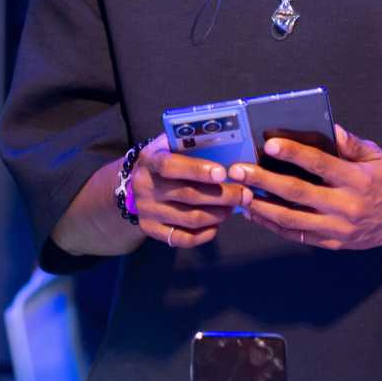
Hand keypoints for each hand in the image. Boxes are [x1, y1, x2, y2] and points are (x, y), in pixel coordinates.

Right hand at [129, 135, 248, 248]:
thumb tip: (227, 141)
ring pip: (191, 218)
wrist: (137, 184)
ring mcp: (147, 211)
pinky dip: (206, 233)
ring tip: (232, 207)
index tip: (223, 173)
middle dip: (223, 196)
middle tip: (245, 194)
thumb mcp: (170, 145)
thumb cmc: (165, 159)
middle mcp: (145, 187)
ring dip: (218, 214)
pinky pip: (184, 238)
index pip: (171, 166)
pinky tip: (216, 223)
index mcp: (150, 160)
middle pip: (188, 195)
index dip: (198, 170)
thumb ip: (191, 143)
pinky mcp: (151, 230)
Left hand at [227, 126, 381, 250]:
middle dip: (264, 180)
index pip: (320, 164)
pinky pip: (296, 235)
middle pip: (298, 192)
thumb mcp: (377, 157)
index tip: (269, 144)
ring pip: (292, 218)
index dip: (293, 153)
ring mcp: (337, 227)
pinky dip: (273, 224)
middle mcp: (345, 205)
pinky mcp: (331, 242)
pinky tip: (255, 214)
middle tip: (239, 170)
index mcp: (356, 179)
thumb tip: (327, 127)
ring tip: (240, 194)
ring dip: (262, 206)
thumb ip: (350, 143)